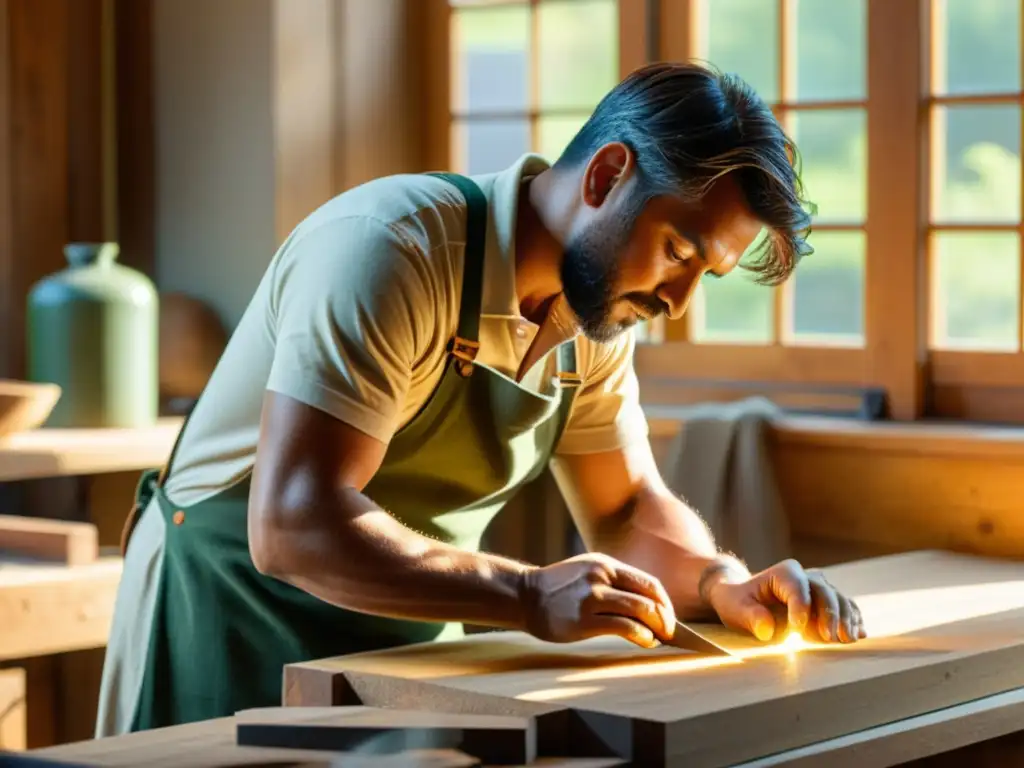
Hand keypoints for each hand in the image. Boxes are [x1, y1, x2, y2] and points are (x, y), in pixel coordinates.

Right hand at [520, 553, 675, 647]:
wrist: (524, 596)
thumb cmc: (558, 590)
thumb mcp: (587, 573)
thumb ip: (613, 583)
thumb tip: (646, 606)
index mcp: (605, 565)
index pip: (649, 583)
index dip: (665, 602)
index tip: (668, 617)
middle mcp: (602, 576)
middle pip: (649, 597)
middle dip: (666, 617)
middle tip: (670, 632)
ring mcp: (592, 597)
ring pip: (640, 610)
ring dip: (657, 627)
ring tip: (658, 638)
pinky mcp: (584, 619)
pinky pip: (623, 627)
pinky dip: (641, 636)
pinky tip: (645, 642)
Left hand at [705, 558, 866, 643]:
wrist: (744, 599)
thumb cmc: (737, 602)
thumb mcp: (735, 608)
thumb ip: (750, 616)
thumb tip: (767, 628)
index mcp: (784, 573)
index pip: (797, 588)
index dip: (800, 608)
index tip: (797, 630)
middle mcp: (806, 576)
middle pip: (824, 592)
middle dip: (830, 615)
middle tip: (831, 638)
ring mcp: (819, 588)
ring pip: (839, 599)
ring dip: (846, 619)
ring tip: (847, 639)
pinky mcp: (826, 602)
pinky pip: (845, 607)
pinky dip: (853, 620)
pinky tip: (859, 634)